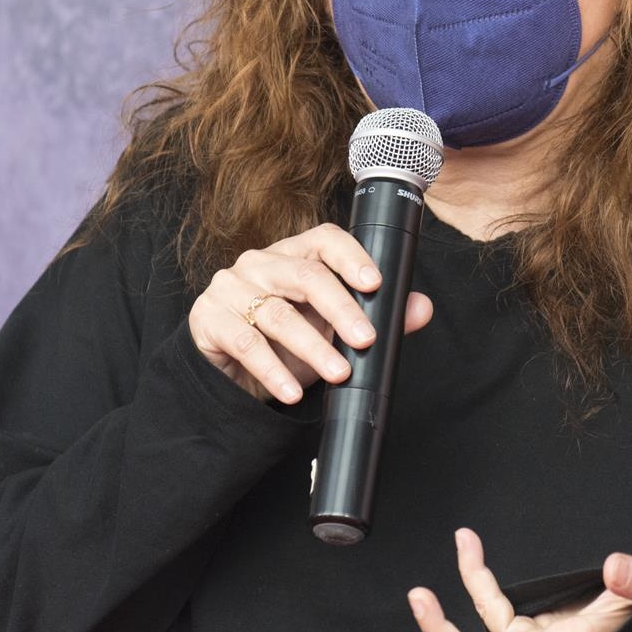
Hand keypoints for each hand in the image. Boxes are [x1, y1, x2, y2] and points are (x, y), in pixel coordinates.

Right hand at [189, 222, 433, 404]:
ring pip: (278, 313)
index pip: (324, 239)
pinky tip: (291, 391)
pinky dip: (273, 371)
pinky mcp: (209, 318)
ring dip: (313, 348)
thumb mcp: (333, 332)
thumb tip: (422, 307)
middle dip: (342, 309)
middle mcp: (260, 263)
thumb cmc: (284, 345)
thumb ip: (377, 318)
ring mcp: (230, 287)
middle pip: (306, 275)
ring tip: (339, 374)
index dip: (351, 257)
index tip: (375, 283)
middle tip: (367, 340)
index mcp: (293, 255)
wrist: (232, 376)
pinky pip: (246, 343)